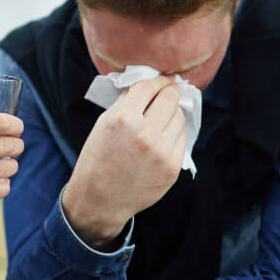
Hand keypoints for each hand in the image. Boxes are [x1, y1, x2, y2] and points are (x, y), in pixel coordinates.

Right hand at [0, 114, 23, 204]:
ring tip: (10, 166)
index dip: (16, 126)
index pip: (0, 123)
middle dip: (17, 146)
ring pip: (2, 170)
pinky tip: (3, 185)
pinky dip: (1, 189)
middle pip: (6, 146)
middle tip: (16, 147)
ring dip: (11, 168)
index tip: (17, 128)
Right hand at [62, 75, 186, 247]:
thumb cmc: (97, 160)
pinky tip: (159, 142)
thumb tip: (146, 84)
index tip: (161, 80)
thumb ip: (125, 102)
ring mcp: (161, 152)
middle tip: (166, 94)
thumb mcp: (103, 124)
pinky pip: (181, 140)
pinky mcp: (172, 168)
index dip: (157, 79)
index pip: (149, 86)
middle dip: (168, 93)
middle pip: (170, 98)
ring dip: (171, 115)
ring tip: (158, 122)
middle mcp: (145, 133)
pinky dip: (172, 136)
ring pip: (179, 118)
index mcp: (123, 118)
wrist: (99, 200)